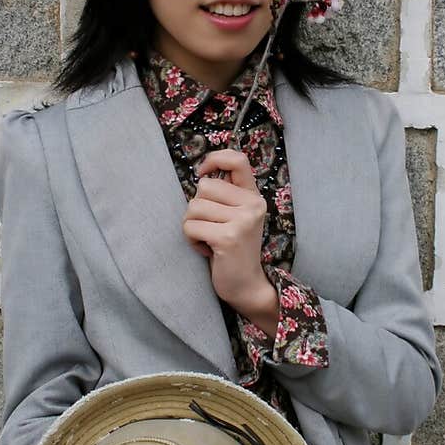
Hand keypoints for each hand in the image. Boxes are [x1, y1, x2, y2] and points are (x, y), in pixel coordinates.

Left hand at [182, 148, 272, 315]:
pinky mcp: (228, 237)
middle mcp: (253, 205)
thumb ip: (226, 194)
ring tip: (208, 239)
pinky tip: (206, 249)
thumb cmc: (232, 248)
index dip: (214, 159)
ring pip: (194, 207)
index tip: (202, 173)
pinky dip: (191, 240)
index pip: (237, 159)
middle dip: (196, 208)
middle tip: (209, 226)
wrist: (246, 285)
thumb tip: (203, 172)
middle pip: (203, 186)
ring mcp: (243, 221)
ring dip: (192, 225)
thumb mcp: (236, 216)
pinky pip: (190, 227)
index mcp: (253, 196)